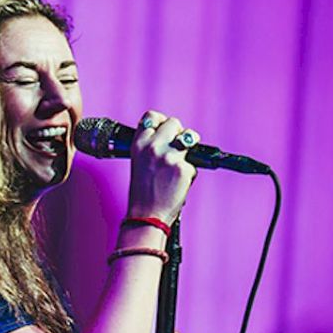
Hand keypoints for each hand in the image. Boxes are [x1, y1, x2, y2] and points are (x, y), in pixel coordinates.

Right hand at [125, 111, 198, 226]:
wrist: (146, 216)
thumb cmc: (143, 193)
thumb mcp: (140, 163)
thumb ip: (152, 147)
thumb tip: (172, 136)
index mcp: (138, 144)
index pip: (151, 116)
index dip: (161, 122)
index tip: (166, 131)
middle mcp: (152, 146)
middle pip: (174, 122)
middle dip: (178, 133)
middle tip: (177, 149)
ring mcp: (169, 156)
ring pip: (188, 138)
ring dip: (189, 147)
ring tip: (182, 162)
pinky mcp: (183, 168)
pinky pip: (194, 163)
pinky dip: (189, 173)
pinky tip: (179, 183)